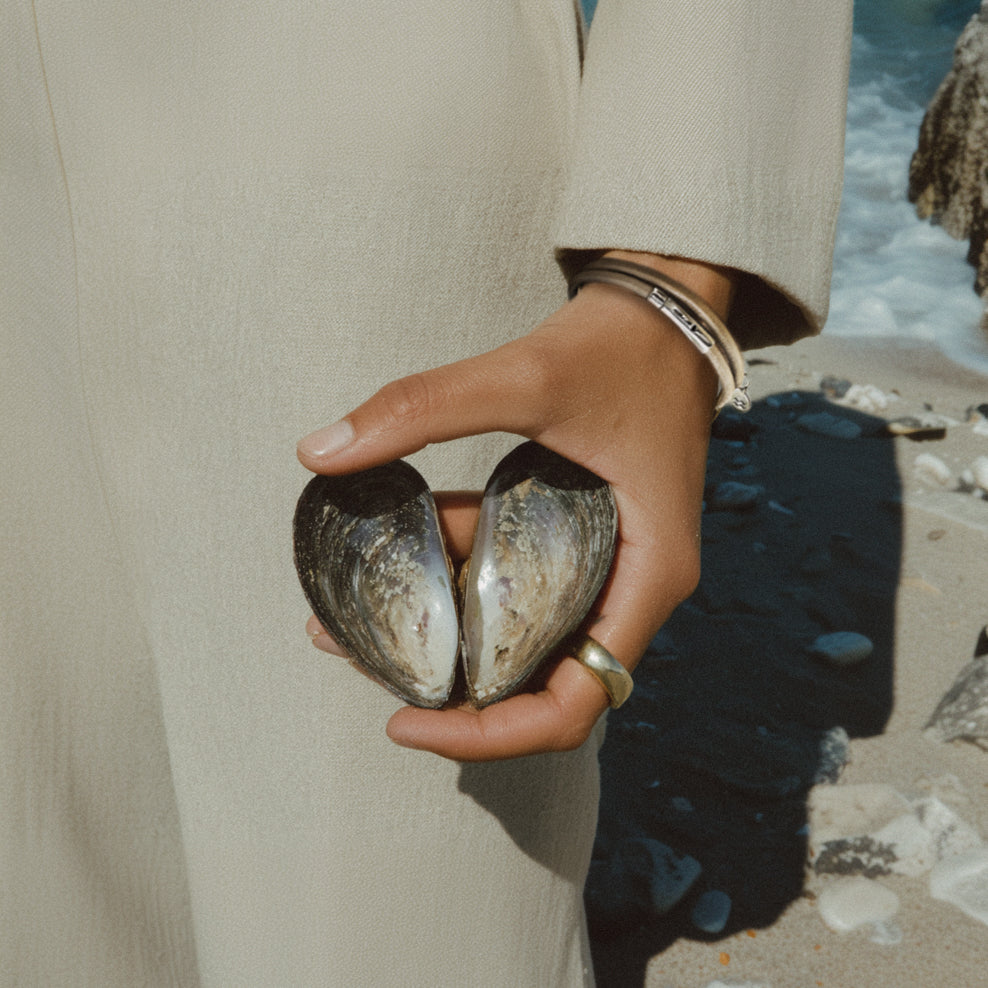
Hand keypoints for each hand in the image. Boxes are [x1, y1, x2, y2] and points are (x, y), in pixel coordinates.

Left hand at [297, 251, 732, 760]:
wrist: (669, 306)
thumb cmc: (623, 346)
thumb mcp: (527, 374)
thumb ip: (424, 407)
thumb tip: (318, 450)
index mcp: (647, 577)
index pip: (573, 703)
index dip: (488, 735)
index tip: (403, 722)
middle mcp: (636, 587)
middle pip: (539, 680)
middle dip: (448, 681)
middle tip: (362, 655)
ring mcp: (616, 566)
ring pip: (526, 632)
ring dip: (451, 622)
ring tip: (362, 602)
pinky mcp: (593, 538)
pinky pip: (527, 584)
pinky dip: (469, 572)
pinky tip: (416, 537)